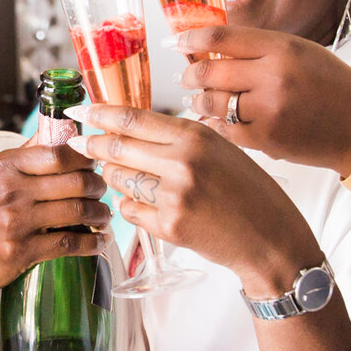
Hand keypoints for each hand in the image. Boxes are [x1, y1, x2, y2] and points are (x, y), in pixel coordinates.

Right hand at [0, 142, 110, 292]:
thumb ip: (25, 156)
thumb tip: (55, 130)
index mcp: (7, 167)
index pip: (59, 154)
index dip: (86, 159)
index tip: (95, 165)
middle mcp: (13, 191)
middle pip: (76, 182)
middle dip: (98, 187)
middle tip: (102, 192)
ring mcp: (18, 221)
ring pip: (78, 211)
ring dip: (100, 215)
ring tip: (104, 217)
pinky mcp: (23, 250)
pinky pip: (70, 243)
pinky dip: (91, 243)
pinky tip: (99, 243)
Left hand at [68, 104, 318, 293]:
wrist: (272, 240)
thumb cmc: (250, 195)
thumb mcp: (221, 151)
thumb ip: (180, 140)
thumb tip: (133, 131)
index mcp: (196, 136)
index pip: (133, 118)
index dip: (99, 113)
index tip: (78, 110)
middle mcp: (182, 162)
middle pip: (118, 147)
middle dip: (92, 145)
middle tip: (79, 144)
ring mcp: (174, 195)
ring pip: (119, 179)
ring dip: (114, 177)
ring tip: (124, 177)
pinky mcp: (169, 226)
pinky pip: (131, 211)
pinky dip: (131, 207)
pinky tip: (147, 206)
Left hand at [174, 24, 350, 172]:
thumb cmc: (333, 88)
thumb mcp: (304, 53)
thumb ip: (261, 49)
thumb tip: (213, 49)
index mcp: (283, 48)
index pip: (221, 37)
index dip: (191, 38)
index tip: (178, 42)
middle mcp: (274, 76)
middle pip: (209, 71)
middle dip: (190, 74)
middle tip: (186, 76)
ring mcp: (268, 110)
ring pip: (212, 102)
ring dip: (199, 100)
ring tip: (199, 99)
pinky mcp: (266, 140)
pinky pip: (224, 130)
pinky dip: (214, 124)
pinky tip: (215, 120)